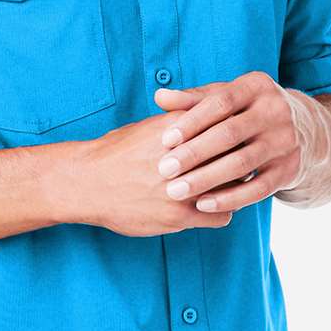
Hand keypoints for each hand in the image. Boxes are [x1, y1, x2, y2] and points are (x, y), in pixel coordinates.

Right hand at [67, 110, 235, 236]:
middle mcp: (185, 157)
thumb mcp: (150, 126)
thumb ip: (181, 120)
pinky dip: (222, 211)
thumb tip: (207, 115)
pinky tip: (212, 206)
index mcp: (180, 129)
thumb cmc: (117, 151)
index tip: (241, 137)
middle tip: (243, 161)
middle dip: (242, 158)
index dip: (238, 133)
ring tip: (229, 185)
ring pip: (234, 187)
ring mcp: (184, 188)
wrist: (88, 182)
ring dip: (235, 187)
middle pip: (237, 155)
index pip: (229, 126)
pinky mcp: (179, 216)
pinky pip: (221, 215)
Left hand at [152, 72, 318, 212]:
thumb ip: (194, 98)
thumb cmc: (248, 110)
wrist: (304, 130)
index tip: (165, 139)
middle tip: (164, 169)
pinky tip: (203, 204)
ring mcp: (285, 141)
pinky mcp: (289, 169)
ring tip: (176, 190)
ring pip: (242, 163)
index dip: (191, 121)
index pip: (221, 102)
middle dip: (194, 153)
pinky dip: (229, 198)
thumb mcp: (228, 96)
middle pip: (230, 134)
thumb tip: (159, 96)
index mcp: (256, 86)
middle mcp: (276, 111)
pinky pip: (258, 189)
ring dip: (206, 179)